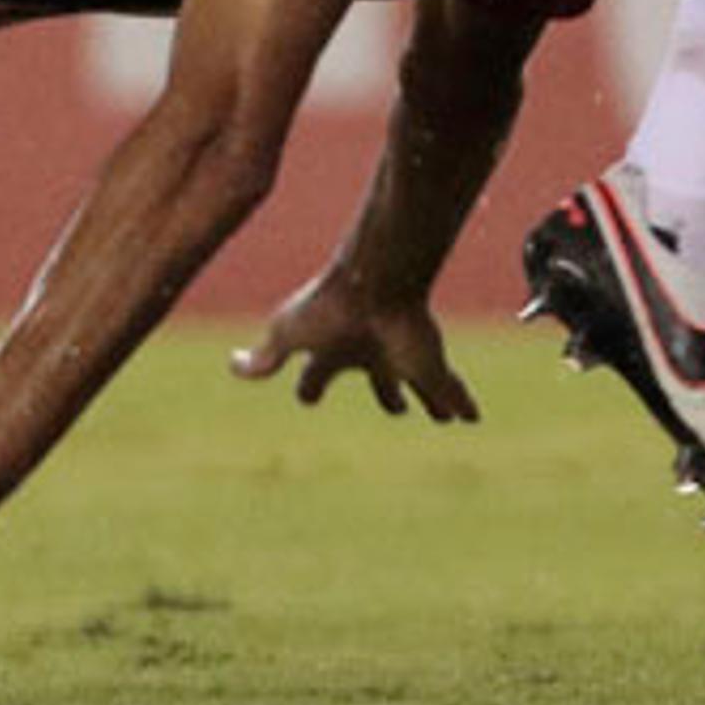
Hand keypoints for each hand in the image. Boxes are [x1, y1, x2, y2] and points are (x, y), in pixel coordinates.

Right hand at [228, 273, 478, 423]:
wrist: (374, 287)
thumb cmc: (328, 308)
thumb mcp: (286, 334)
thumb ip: (263, 357)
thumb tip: (233, 366)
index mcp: (334, 349)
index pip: (318, 373)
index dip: (310, 387)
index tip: (307, 396)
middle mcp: (371, 353)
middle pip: (380, 380)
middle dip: (387, 396)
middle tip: (397, 409)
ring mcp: (403, 358)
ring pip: (420, 384)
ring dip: (431, 400)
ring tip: (445, 416)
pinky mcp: (430, 365)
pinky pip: (451, 390)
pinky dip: (462, 403)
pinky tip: (471, 418)